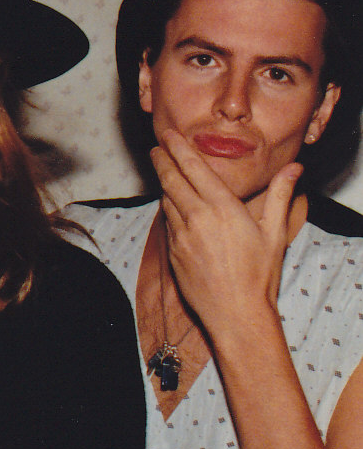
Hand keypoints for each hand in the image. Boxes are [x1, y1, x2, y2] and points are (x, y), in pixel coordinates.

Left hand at [151, 128, 300, 330]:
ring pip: (166, 200)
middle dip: (162, 160)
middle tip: (156, 148)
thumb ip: (280, 195)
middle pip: (172, 179)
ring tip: (162, 171)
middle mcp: (196, 217)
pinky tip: (170, 205)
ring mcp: (180, 234)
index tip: (168, 135)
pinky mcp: (172, 250)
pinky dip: (167, 208)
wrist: (235, 312)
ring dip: (163, 183)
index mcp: (222, 208)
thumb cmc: (259, 275)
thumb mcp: (274, 232)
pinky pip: (167, 221)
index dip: (178, 149)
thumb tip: (294, 168)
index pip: (194, 168)